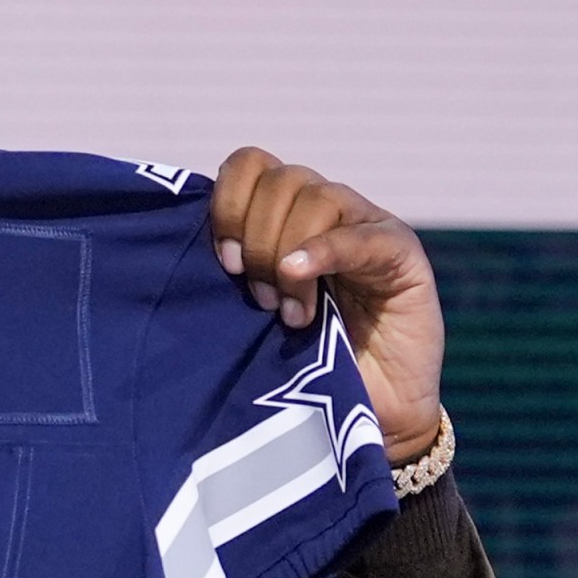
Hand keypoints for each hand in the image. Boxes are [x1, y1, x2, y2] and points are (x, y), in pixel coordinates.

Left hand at [211, 147, 444, 462]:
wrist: (367, 411)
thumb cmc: (299, 362)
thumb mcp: (252, 308)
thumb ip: (232, 269)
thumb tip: (177, 245)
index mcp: (283, 212)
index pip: (249, 165)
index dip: (227, 204)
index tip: (224, 262)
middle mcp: (324, 208)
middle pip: (279, 181)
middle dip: (257, 239)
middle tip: (258, 298)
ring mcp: (365, 225)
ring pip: (316, 197)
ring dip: (288, 256)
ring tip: (290, 314)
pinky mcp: (400, 252)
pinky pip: (359, 235)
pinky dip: (322, 251)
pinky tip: (299, 277)